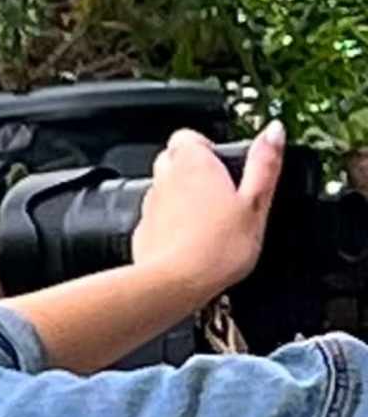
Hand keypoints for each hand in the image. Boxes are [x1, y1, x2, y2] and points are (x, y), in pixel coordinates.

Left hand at [136, 122, 283, 313]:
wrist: (175, 285)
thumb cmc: (217, 248)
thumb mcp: (255, 203)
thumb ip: (265, 164)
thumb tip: (274, 131)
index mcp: (193, 163)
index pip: (189, 135)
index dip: (207, 146)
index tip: (225, 165)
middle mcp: (165, 178)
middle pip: (175, 159)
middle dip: (195, 170)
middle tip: (222, 192)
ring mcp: (151, 205)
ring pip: (164, 188)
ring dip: (183, 197)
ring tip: (210, 220)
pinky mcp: (143, 231)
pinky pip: (157, 218)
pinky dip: (171, 223)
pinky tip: (191, 241)